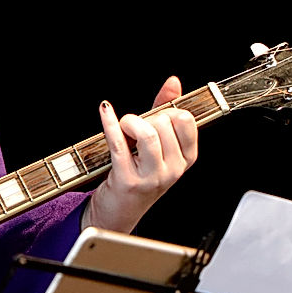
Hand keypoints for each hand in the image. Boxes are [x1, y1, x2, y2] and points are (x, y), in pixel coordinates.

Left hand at [82, 75, 197, 233]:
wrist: (119, 210)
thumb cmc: (139, 173)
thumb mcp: (158, 144)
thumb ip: (165, 111)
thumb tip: (173, 83)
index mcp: (186, 158)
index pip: (185, 120)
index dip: (167, 111)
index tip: (155, 118)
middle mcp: (173, 169)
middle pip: (163, 123)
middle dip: (144, 117)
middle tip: (133, 129)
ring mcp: (151, 176)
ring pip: (147, 132)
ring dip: (129, 121)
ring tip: (123, 127)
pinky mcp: (127, 179)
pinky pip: (118, 142)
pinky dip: (109, 122)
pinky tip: (105, 111)